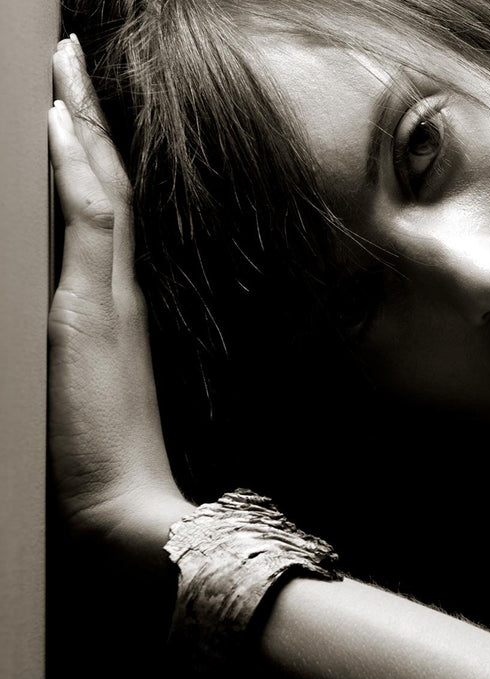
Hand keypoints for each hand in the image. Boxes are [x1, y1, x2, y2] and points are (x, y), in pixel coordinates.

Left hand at [48, 36, 183, 539]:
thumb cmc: (107, 460)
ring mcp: (105, 296)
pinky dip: (78, 170)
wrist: (124, 507)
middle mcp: (114, 289)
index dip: (92, 153)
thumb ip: (89, 346)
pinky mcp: (92, 311)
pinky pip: (90, 224)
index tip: (77, 104)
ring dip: (80, 124)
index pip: (103, 210)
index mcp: (116, 303)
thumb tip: (77, 319)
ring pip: (98, 190)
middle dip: (86, 117)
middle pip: (104, 185)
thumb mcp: (89, 392)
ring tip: (65, 65)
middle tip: (71, 55)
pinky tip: (62, 125)